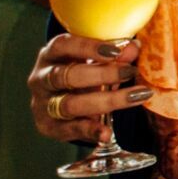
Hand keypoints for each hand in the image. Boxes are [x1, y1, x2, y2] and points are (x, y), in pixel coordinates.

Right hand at [28, 34, 149, 144]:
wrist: (65, 99)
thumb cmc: (84, 70)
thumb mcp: (97, 59)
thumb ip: (115, 54)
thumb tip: (133, 47)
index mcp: (51, 54)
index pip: (63, 45)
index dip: (88, 47)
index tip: (116, 51)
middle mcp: (41, 78)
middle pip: (66, 76)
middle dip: (102, 74)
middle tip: (130, 72)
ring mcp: (42, 103)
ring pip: (69, 104)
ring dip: (106, 101)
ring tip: (136, 96)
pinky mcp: (48, 126)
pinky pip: (68, 129)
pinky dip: (90, 130)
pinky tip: (107, 133)